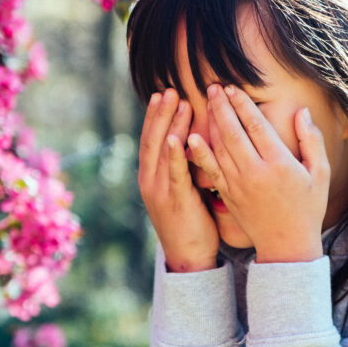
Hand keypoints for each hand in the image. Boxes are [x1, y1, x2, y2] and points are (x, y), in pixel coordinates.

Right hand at [138, 88, 218, 271]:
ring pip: (161, 151)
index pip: (152, 140)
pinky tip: (175, 136)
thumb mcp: (185, 191)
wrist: (189, 258)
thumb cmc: (192, 223)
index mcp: (152, 178)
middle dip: (160, 113)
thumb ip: (186, 169)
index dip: (156, 116)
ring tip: (176, 101)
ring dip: (168, 123)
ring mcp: (160, 191)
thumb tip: (197, 144)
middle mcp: (150, 181)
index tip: (163, 93)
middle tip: (169, 89)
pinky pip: (173, 173)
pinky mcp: (174, 201)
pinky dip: (172, 153)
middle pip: (153, 139)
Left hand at [188, 84, 328, 262]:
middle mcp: (256, 172)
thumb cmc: (308, 207)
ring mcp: (239, 185)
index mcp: (280, 164)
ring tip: (205, 102)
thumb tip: (301, 111)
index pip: (257, 126)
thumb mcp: (320, 173)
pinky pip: (211, 169)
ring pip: (219, 147)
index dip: (243, 104)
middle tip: (213, 87)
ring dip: (211, 123)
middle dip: (222, 107)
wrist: (287, 245)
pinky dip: (200, 153)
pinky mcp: (228, 195)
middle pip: (234, 132)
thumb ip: (312, 140)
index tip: (233, 88)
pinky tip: (190, 137)